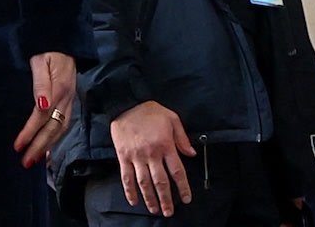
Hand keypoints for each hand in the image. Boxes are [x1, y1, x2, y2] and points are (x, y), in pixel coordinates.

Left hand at [12, 51, 76, 166]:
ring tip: (34, 160)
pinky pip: (63, 125)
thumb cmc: (48, 50)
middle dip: (39, 147)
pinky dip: (55, 139)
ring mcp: (69, 101)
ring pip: (60, 129)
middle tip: (26, 162)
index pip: (42, 116)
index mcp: (58, 89)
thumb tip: (41, 105)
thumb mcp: (40, 61)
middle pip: (53, 128)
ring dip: (48, 146)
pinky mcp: (69, 101)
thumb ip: (40, 83)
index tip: (18, 146)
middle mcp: (66, 98)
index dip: (30, 132)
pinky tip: (48, 148)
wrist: (65, 43)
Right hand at [109, 100, 196, 216]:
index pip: (177, 171)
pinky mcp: (123, 156)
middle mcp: (151, 153)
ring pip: (144, 183)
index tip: (186, 199)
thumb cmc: (150, 110)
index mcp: (165, 145)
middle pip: (161, 182)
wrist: (126, 103)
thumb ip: (182, 138)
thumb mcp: (172, 118)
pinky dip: (130, 191)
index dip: (182, 187)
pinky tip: (134, 201)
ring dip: (150, 199)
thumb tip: (191, 154)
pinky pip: (127, 177)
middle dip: (166, 199)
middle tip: (169, 212)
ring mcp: (136, 156)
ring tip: (155, 210)